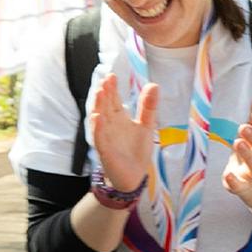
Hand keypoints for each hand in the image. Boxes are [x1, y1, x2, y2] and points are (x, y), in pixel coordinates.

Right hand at [89, 71, 158, 194]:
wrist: (134, 176)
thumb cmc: (137, 150)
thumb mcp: (146, 126)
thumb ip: (148, 107)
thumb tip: (154, 84)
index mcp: (118, 117)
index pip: (113, 99)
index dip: (112, 88)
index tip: (112, 75)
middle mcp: (109, 124)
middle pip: (104, 105)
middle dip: (104, 93)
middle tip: (105, 80)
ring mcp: (105, 136)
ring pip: (98, 118)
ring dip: (98, 105)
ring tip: (100, 92)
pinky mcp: (105, 150)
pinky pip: (99, 137)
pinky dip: (98, 128)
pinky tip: (98, 117)